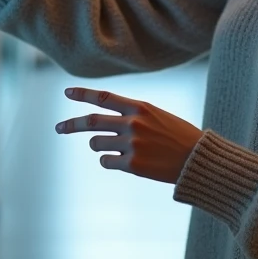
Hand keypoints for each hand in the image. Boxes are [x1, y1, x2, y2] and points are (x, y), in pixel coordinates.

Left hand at [55, 87, 203, 184]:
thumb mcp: (158, 116)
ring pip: (96, 144)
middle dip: (71, 124)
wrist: (198, 160)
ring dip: (99, 146)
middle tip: (59, 128)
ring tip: (115, 149)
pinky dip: (110, 162)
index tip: (67, 93)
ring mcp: (131, 145)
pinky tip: (126, 162)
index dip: (83, 94)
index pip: (104, 97)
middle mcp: (133, 123)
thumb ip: (133, 115)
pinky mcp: (132, 165)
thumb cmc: (179, 136)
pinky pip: (106, 162)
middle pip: (91, 122)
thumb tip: (104, 121)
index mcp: (140, 108)